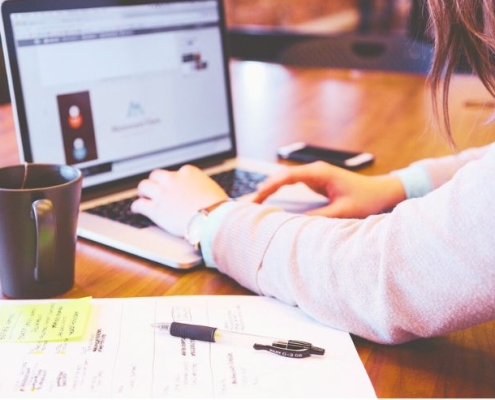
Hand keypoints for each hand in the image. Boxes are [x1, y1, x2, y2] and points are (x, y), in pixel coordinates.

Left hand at [131, 165, 228, 236]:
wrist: (212, 219)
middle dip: (155, 182)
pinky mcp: (155, 209)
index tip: (173, 187)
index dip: (173, 181)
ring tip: (143, 197)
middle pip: (156, 175)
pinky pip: (139, 205)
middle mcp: (173, 179)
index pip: (176, 173)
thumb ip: (202, 187)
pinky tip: (137, 210)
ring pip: (144, 186)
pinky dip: (136, 207)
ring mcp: (163, 194)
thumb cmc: (218, 207)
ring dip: (143, 192)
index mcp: (188, 172)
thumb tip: (203, 192)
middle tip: (154, 189)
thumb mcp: (212, 189)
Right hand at [253, 161, 405, 217]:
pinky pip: (293, 184)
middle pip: (282, 176)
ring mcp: (315, 175)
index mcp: (320, 173)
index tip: (256, 198)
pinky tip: (271, 200)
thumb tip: (295, 224)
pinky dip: (280, 191)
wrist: (383, 192)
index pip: (287, 177)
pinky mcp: (317, 181)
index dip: (269, 187)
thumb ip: (319, 217)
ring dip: (271, 189)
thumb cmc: (367, 199)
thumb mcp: (343, 212)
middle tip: (249, 204)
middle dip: (265, 188)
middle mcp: (315, 171)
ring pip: (286, 179)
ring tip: (254, 203)